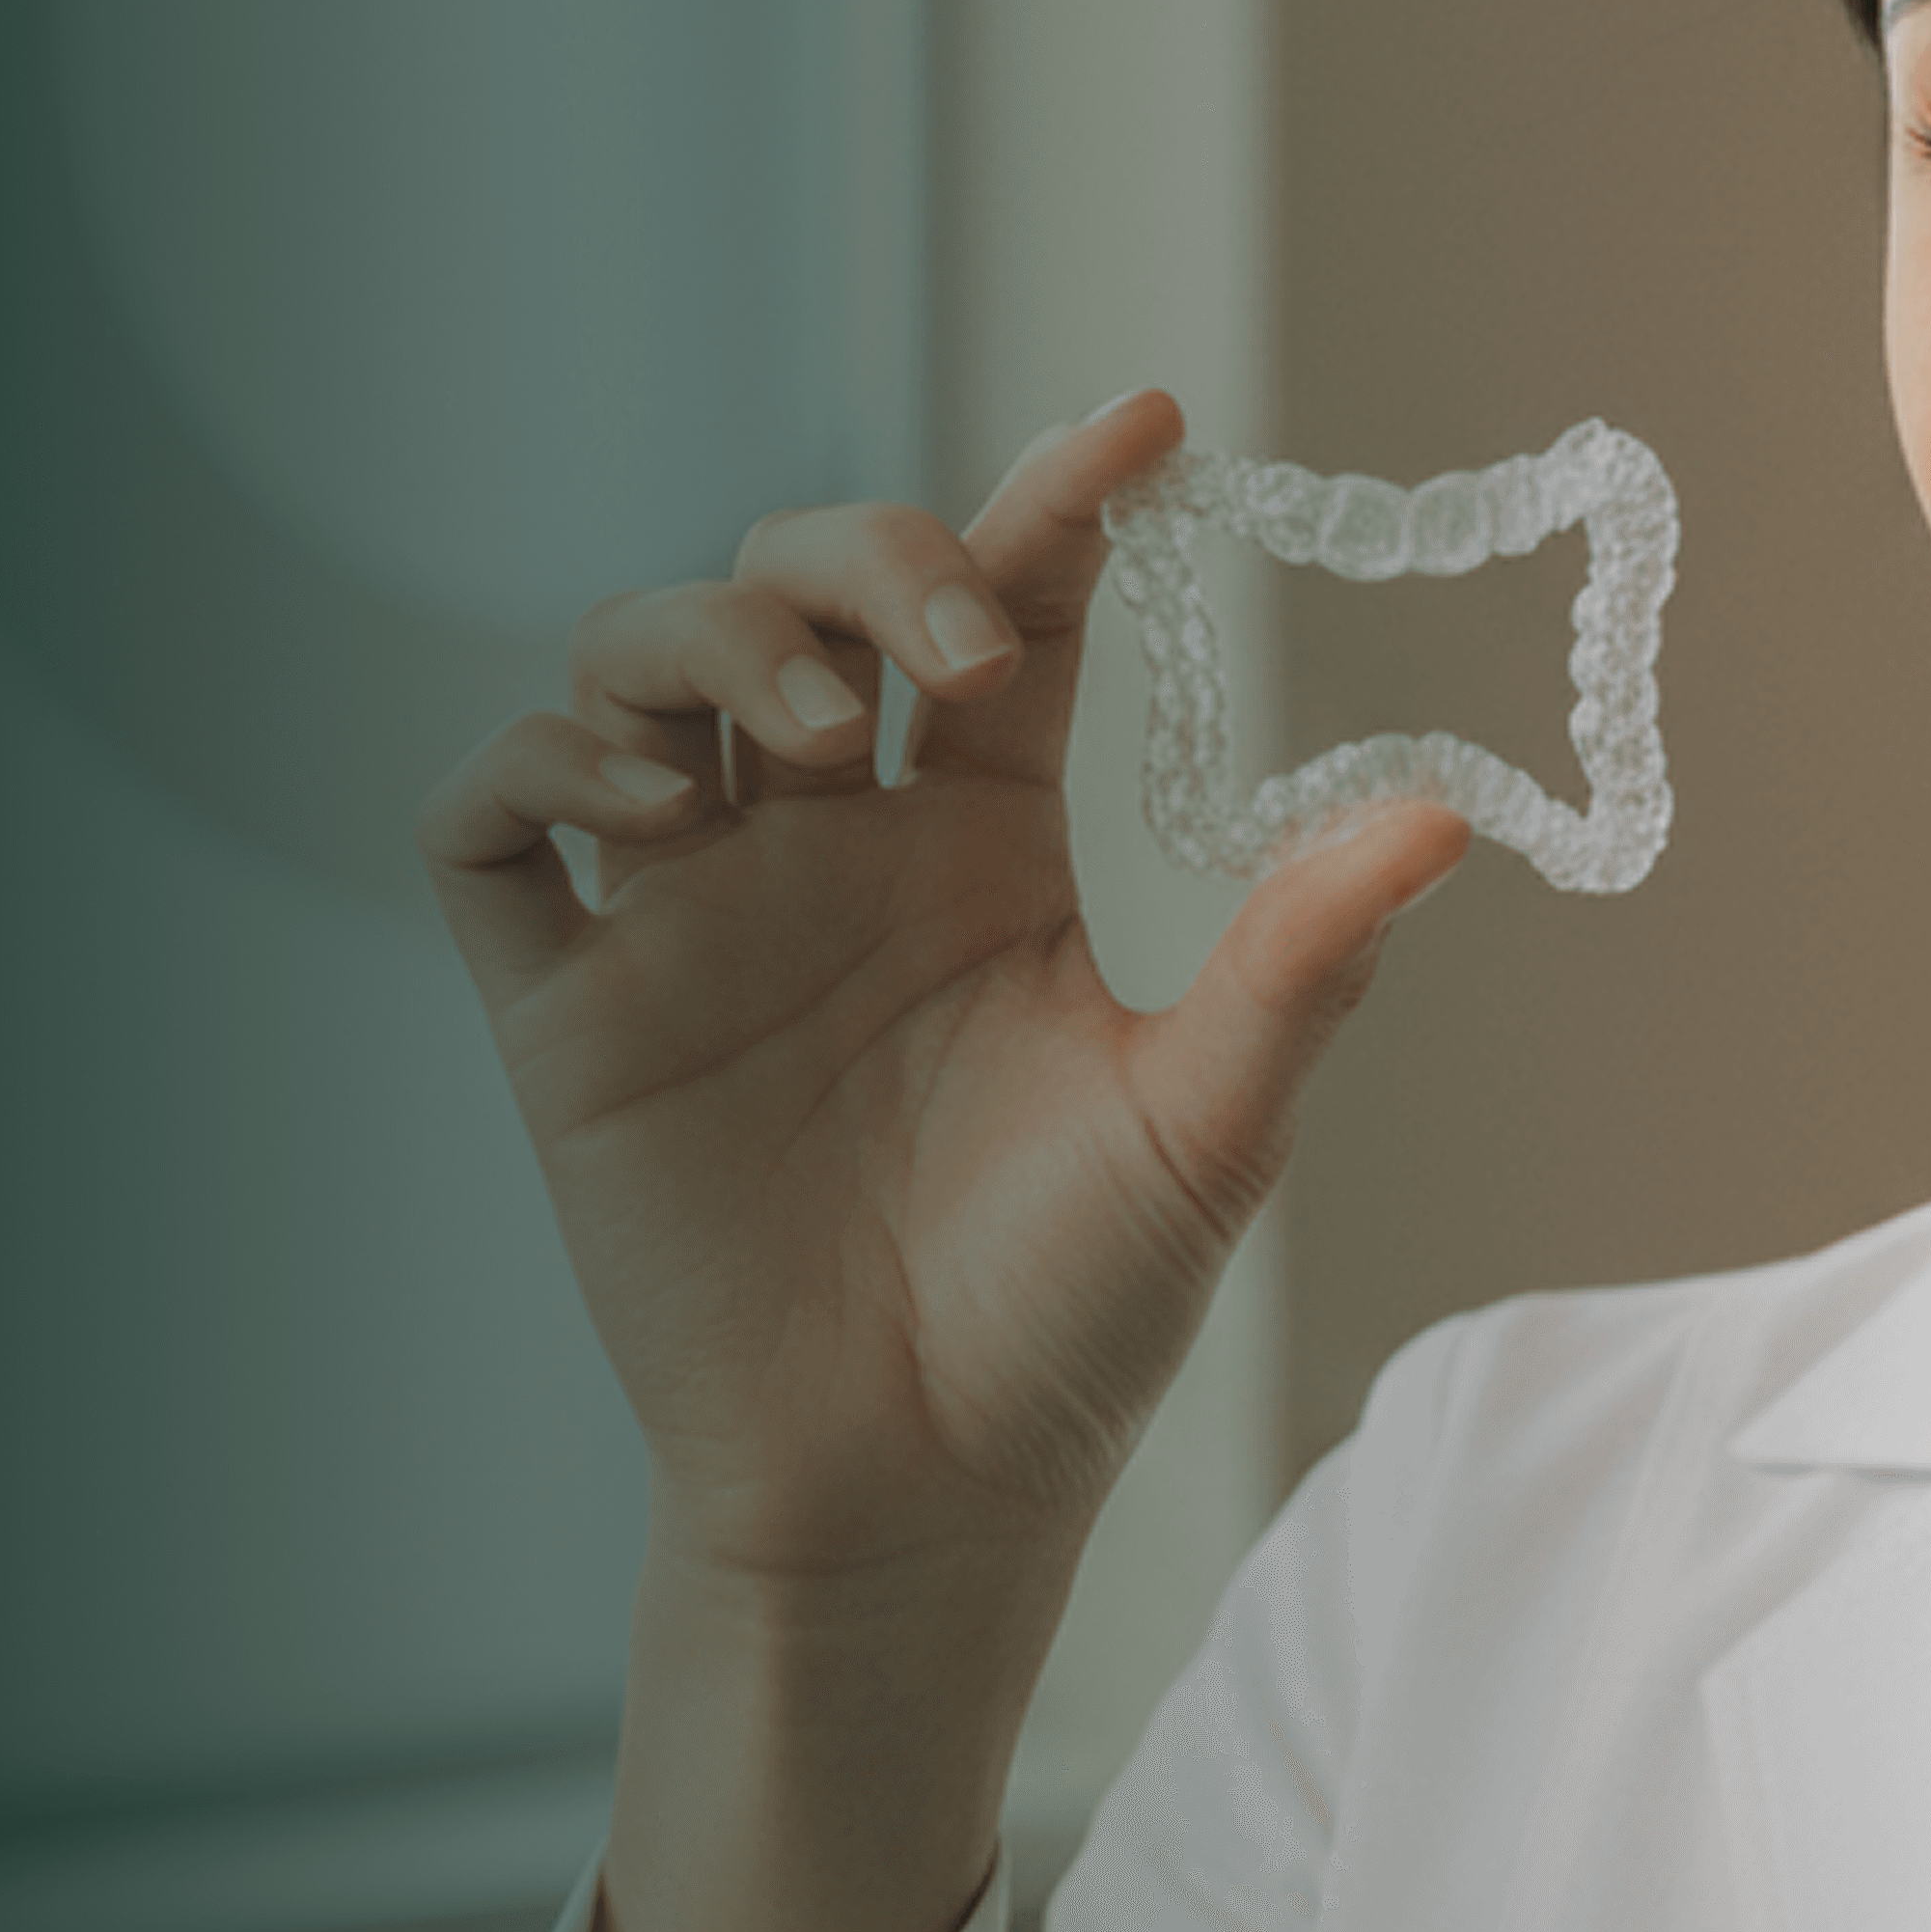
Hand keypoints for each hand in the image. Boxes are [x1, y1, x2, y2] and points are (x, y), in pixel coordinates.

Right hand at [416, 390, 1473, 1593]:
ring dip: (704, 641)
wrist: (917, 1503)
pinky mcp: (567, 1014)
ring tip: (805, 742)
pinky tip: (644, 805)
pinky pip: (486, 827)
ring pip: (633, 669)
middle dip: (856, 559)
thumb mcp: (1207, 1125)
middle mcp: (823, 853)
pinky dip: (538, 766)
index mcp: (976, 850)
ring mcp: (684, 922)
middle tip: (941, 642)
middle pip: (794, 593)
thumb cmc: (1066, 1324)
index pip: (1004, 618)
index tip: (1146, 428)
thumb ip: (1301, 959)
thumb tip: (1444, 811)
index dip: (1055, 506)